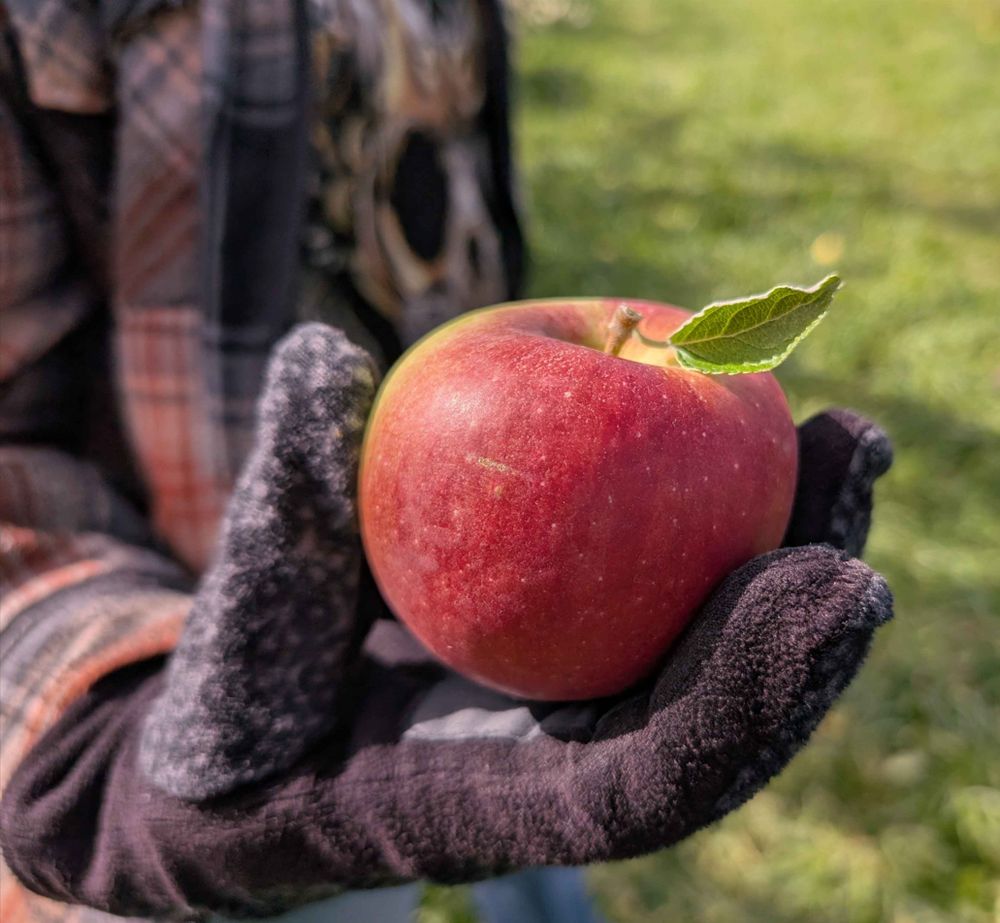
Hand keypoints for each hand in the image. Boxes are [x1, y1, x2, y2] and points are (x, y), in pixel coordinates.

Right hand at [1, 325, 892, 918]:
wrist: (260, 749)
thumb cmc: (243, 684)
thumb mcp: (244, 608)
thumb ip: (283, 498)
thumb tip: (317, 356)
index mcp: (484, 803)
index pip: (645, 781)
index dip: (744, 692)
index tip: (829, 580)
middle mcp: (558, 779)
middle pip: (724, 723)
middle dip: (808, 613)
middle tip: (860, 466)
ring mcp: (580, 730)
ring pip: (719, 668)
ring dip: (797, 562)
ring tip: (848, 445)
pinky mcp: (587, 680)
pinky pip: (675, 617)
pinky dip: (727, 542)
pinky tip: (753, 444)